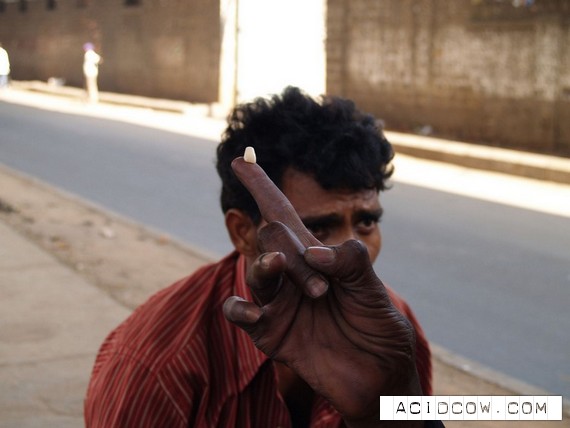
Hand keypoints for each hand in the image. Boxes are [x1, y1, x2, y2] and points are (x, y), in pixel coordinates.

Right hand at [224, 157, 421, 424]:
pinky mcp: (269, 332)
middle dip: (293, 252)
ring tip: (313, 290)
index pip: (280, 213)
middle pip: (272, 238)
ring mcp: (278, 303)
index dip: (262, 186)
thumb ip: (349, 262)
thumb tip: (312, 252)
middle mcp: (291, 275)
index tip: (242, 159)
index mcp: (314, 257)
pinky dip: (240, 309)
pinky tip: (253, 312)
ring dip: (272, 270)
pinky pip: (241, 314)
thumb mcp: (373, 288)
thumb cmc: (378, 327)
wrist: (379, 376)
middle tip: (323, 288)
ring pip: (257, 270)